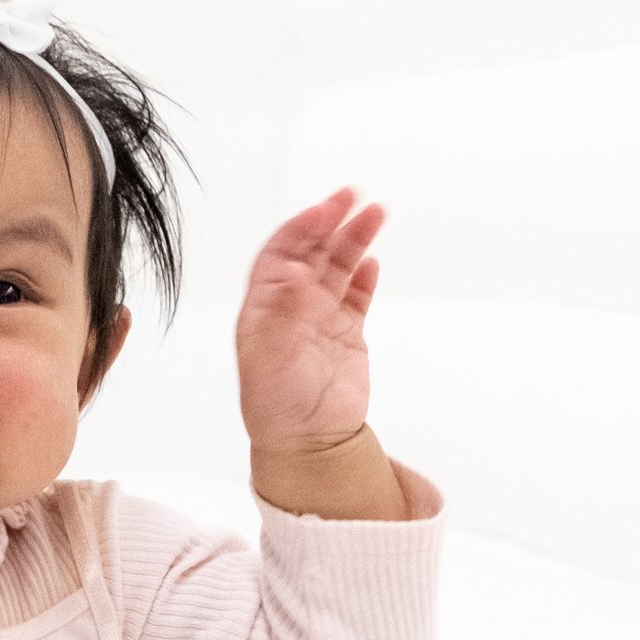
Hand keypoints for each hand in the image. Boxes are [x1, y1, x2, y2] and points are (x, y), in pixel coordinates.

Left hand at [237, 187, 382, 458]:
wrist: (308, 443)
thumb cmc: (278, 405)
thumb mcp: (273, 356)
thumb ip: (288, 312)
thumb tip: (299, 272)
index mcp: (264, 308)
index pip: (281, 254)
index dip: (301, 228)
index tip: (324, 210)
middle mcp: (291, 308)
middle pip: (312, 253)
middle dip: (330, 222)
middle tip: (352, 197)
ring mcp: (320, 320)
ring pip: (338, 269)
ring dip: (354, 241)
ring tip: (375, 215)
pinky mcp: (346, 336)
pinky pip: (355, 297)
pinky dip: (364, 277)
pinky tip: (372, 262)